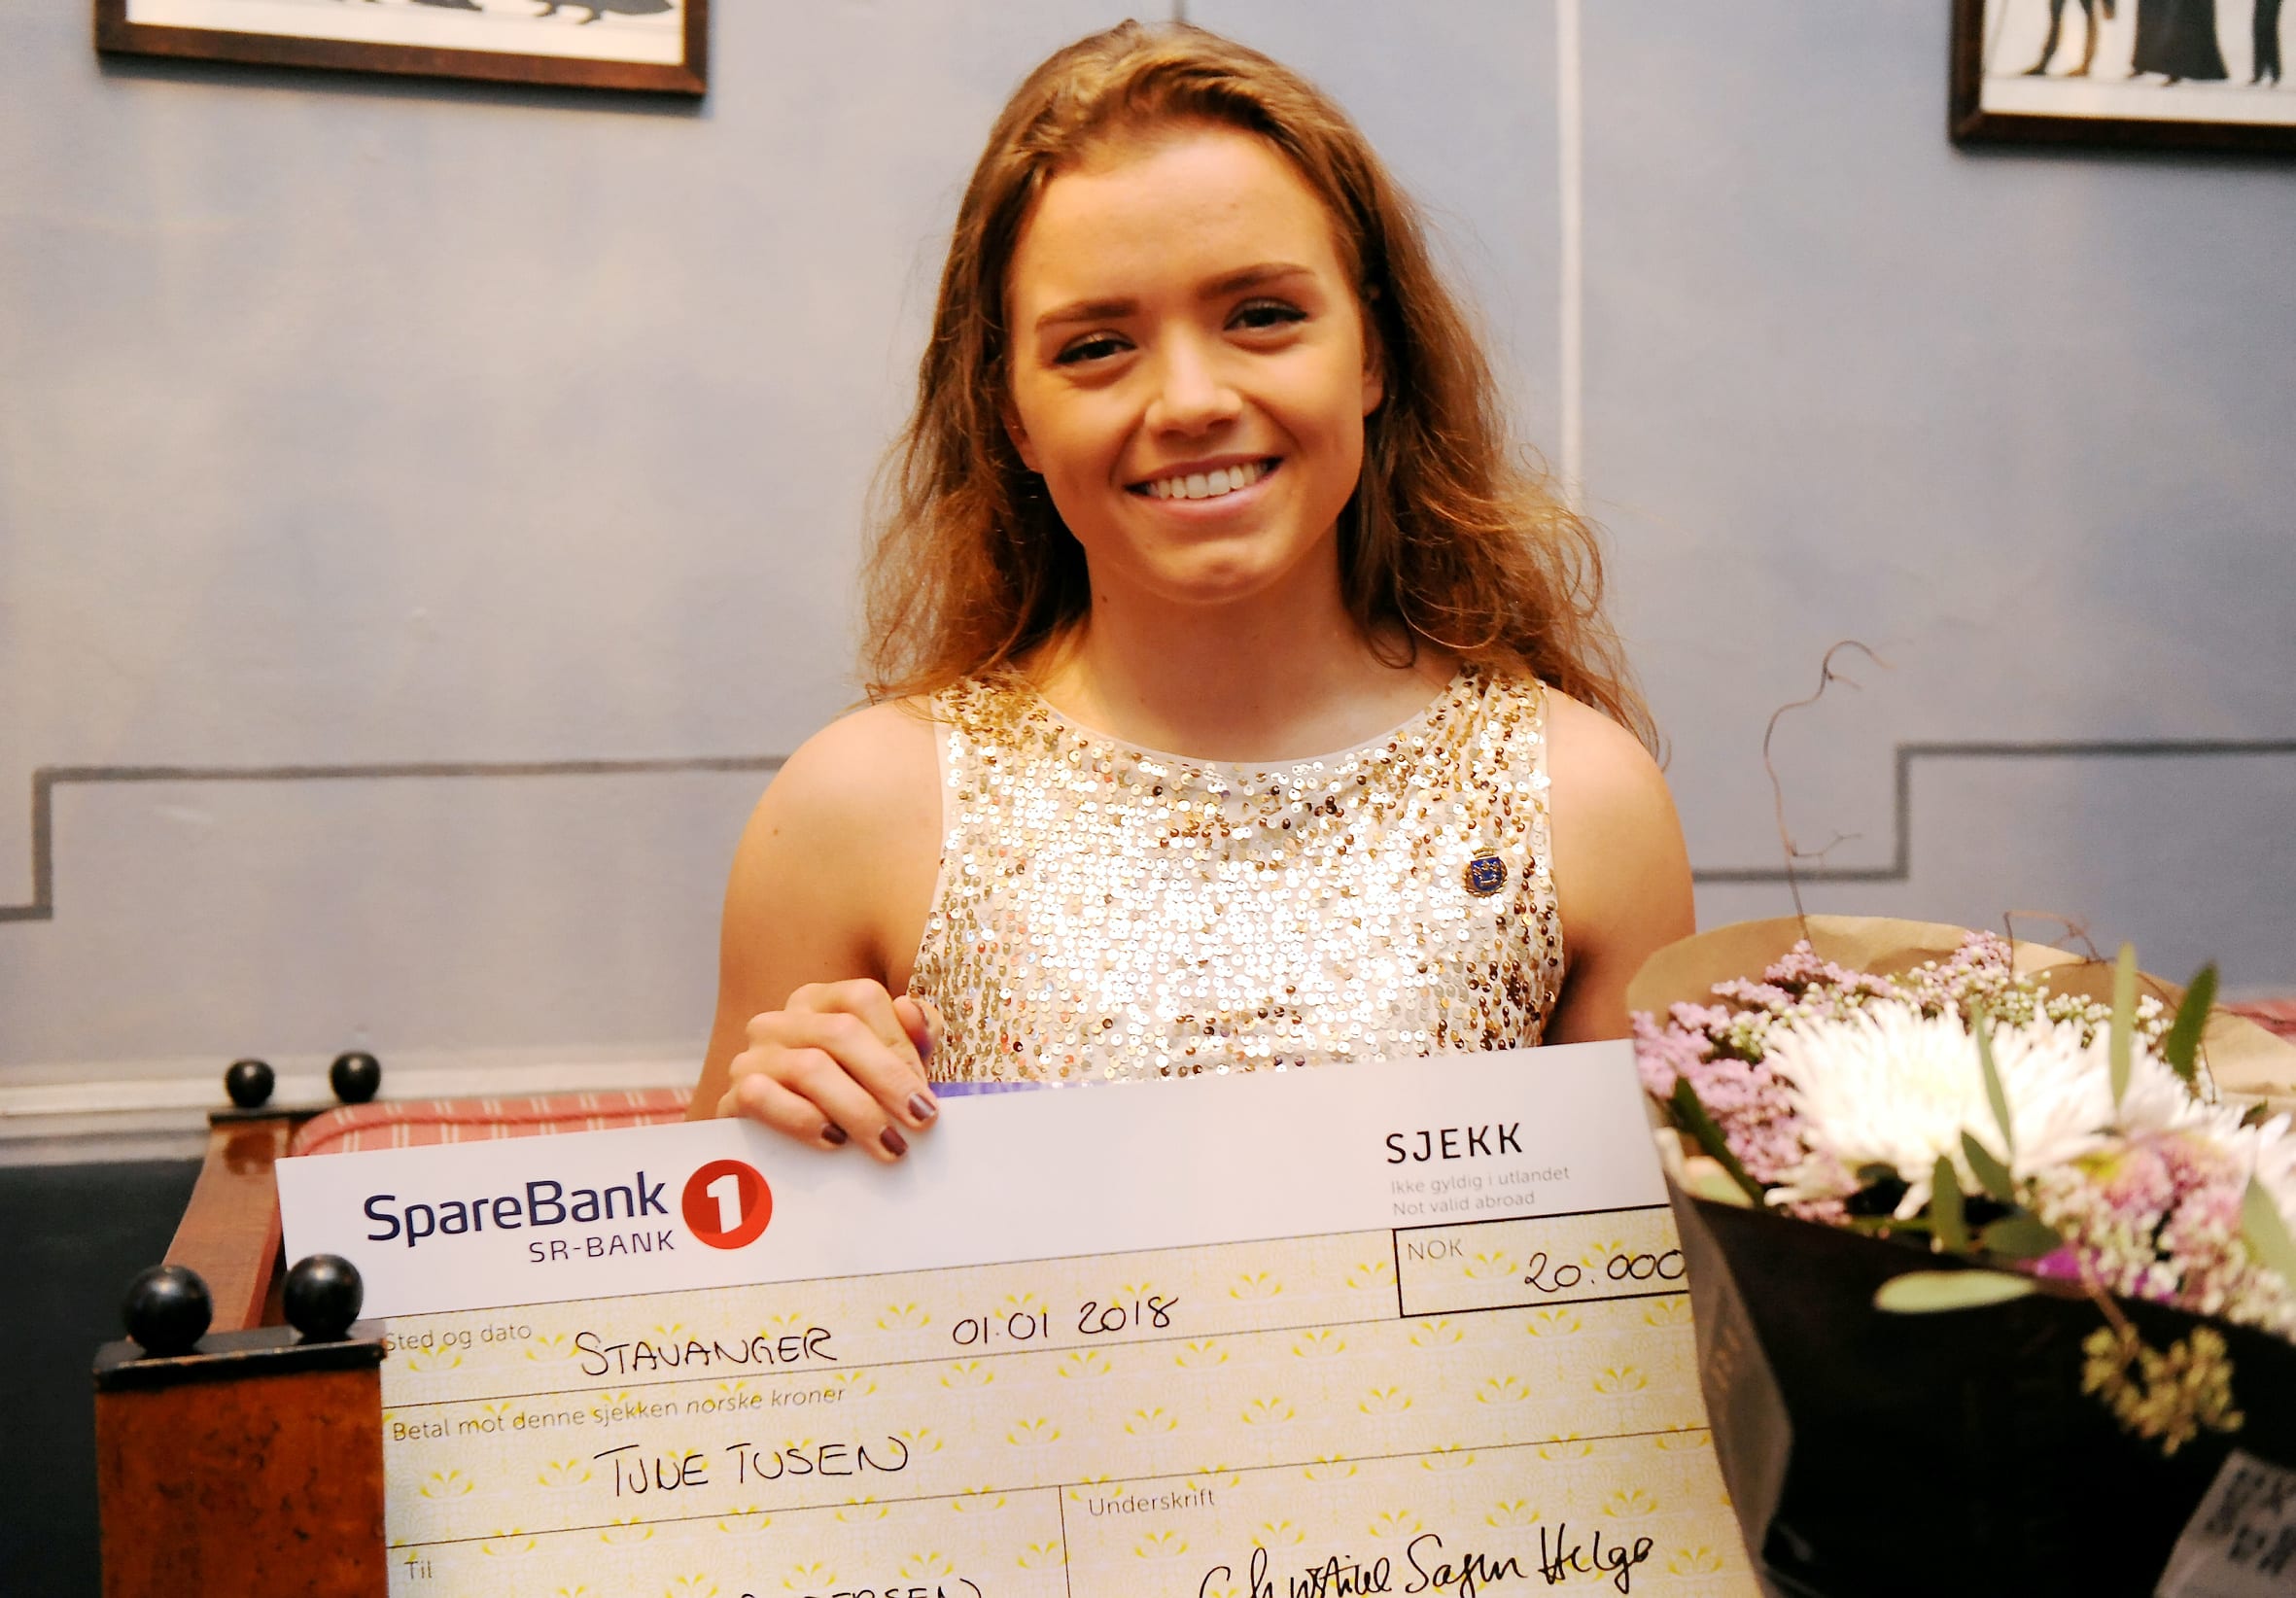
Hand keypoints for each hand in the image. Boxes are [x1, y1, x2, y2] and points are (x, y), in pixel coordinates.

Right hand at [716, 980, 944, 1160]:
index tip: (925, 1093)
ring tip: (889, 1145)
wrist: (776, 1162)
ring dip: (858, 1109)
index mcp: (819, 1001)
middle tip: (921, 1122)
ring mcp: (752, 1056)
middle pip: (841, 1032)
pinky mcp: (731, 1096)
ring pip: (809, 1068)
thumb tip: (913, 1011)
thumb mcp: (884, 1068)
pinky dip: (803, 1120)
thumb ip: (910, 1038)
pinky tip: (833, 1141)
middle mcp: (781, 1021)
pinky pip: (762, 1098)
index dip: (900, 1044)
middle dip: (889, 1080)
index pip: (863, 998)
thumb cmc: (845, 1103)